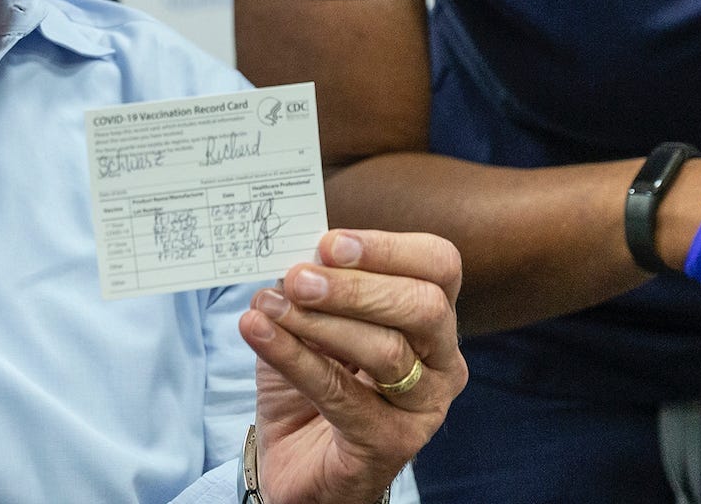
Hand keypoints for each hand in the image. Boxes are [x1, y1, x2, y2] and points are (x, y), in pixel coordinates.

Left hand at [239, 229, 465, 503]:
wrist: (295, 457)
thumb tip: (298, 252)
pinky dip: (295, 359)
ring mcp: (423, 406)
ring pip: (388, 352)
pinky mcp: (392, 444)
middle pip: (423, 307)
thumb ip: (313, 280)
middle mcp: (442, 360)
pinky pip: (342, 395)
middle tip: (299, 279)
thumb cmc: (313, 376)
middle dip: (356, 288)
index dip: (387, 249)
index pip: (438, 266)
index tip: (330, 244)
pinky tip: (258, 332)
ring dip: (320, 323)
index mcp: (432, 314)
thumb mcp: (310, 315)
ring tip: (269, 307)